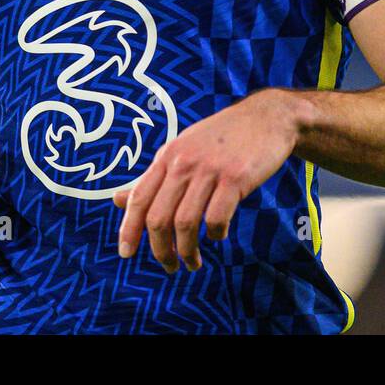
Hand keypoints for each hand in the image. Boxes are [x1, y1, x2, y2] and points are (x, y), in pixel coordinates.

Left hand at [113, 90, 298, 272]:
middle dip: (160, 250)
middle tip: (168, 266)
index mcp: (168, 156)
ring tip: (192, 263)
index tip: (125, 253)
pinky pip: (216, 218)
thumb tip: (116, 200)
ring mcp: (209, 170)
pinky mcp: (235, 178)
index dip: (129, 229)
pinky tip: (218, 234)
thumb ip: (154, 178)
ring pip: (185, 223)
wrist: (267, 117)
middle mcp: (184, 162)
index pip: (139, 197)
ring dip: (187, 251)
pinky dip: (215, 234)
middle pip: (159, 217)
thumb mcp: (182, 150)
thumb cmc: (221, 138)